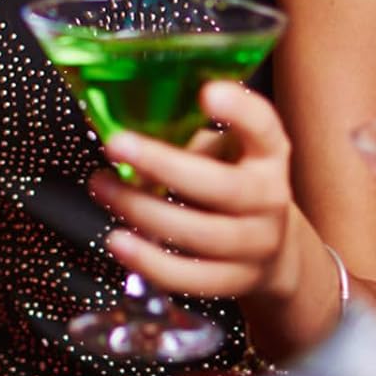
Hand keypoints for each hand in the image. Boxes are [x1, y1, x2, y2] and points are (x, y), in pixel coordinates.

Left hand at [88, 81, 300, 301]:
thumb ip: (188, 139)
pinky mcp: (236, 282)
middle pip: (223, 187)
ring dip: (144, 212)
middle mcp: (270, 197)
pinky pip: (191, 278)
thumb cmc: (232, 181)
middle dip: (164, 165)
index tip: (207, 93)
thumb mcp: (224, 150)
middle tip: (116, 145)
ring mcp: (257, 245)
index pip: (265, 127)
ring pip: (201, 234)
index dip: (240, 110)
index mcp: (269, 154)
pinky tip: (118, 241)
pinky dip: (150, 262)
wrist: (272, 247)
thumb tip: (129, 140)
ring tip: (103, 189)